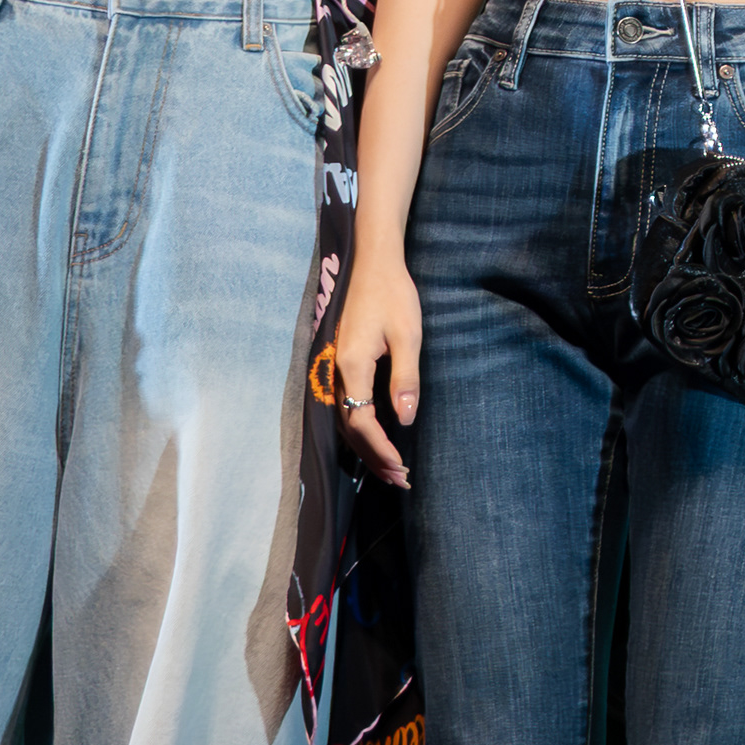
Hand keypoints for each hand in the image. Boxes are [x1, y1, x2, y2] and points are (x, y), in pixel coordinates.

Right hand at [328, 253, 422, 486]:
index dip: (379, 448)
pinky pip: (347, 407)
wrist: (374, 264)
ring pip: (346, 420)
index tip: (400, 466)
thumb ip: (404, 379)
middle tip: (399, 480)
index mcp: (352, 366)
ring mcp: (337, 369)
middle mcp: (337, 372)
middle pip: (349, 427)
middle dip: (373, 457)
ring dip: (366, 447)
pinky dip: (361, 429)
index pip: (361, 421)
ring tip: (389, 469)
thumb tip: (404, 420)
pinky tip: (377, 439)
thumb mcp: (408, 336)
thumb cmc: (394, 295)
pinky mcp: (343, 364)